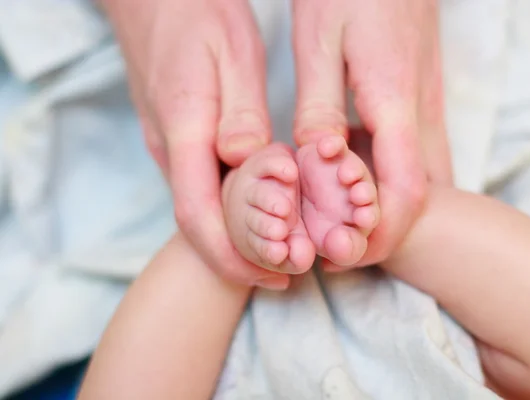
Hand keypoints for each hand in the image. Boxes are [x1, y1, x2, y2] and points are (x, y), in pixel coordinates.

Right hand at [101, 0, 289, 289]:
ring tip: (283, 245)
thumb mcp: (231, 51)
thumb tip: (244, 162)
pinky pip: (199, 184)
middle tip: (288, 270)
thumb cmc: (195, 13)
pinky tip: (260, 207)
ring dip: (236, 236)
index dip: (231, 256)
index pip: (197, 214)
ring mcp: (167, 145)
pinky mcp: (174, 138)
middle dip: (239, 256)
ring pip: (199, 205)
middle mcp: (169, 147)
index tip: (271, 275)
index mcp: (185, 128)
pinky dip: (229, 209)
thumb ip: (239, 112)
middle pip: (198, 222)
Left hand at [292, 0, 452, 267]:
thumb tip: (317, 161)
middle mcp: (423, 112)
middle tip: (339, 245)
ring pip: (427, 178)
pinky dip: (396, 183)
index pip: (407, 193)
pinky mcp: (426, 98)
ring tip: (344, 221)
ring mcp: (431, 105)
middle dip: (385, 232)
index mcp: (394, 102)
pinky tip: (361, 182)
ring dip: (391, 210)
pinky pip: (422, 156)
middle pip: (422, 196)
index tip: (341, 252)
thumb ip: (319, 105)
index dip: (380, 234)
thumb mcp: (319, 41)